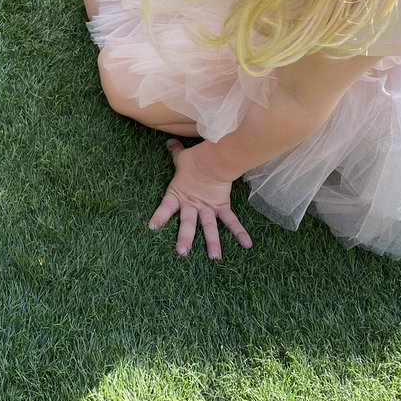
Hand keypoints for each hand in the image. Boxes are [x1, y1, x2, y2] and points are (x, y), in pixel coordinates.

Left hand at [148, 138, 252, 259]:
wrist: (215, 157)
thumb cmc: (197, 158)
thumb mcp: (182, 157)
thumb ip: (175, 152)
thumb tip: (170, 142)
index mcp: (179, 194)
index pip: (166, 207)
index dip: (159, 216)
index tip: (152, 227)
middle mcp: (193, 204)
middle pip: (188, 223)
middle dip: (185, 238)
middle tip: (182, 253)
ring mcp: (208, 207)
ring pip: (209, 227)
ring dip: (212, 243)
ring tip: (214, 258)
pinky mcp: (222, 206)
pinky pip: (231, 221)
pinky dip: (240, 232)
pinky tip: (247, 245)